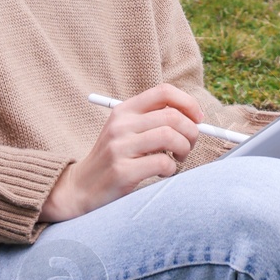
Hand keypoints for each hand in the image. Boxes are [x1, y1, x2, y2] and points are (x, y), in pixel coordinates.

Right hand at [41, 86, 203, 222]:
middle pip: (172, 116)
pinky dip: (171, 169)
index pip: (163, 92)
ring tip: (178, 159)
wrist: (80, 188)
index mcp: (123, 110)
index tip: (198, 118)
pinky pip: (162, 163)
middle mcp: (121, 125)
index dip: (187, 103)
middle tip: (189, 146)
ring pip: (170, 137)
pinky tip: (163, 173)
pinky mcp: (122, 171)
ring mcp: (120, 148)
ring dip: (184, 149)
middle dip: (191, 131)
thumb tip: (195, 119)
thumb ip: (153, 121)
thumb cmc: (114, 159)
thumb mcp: (126, 132)